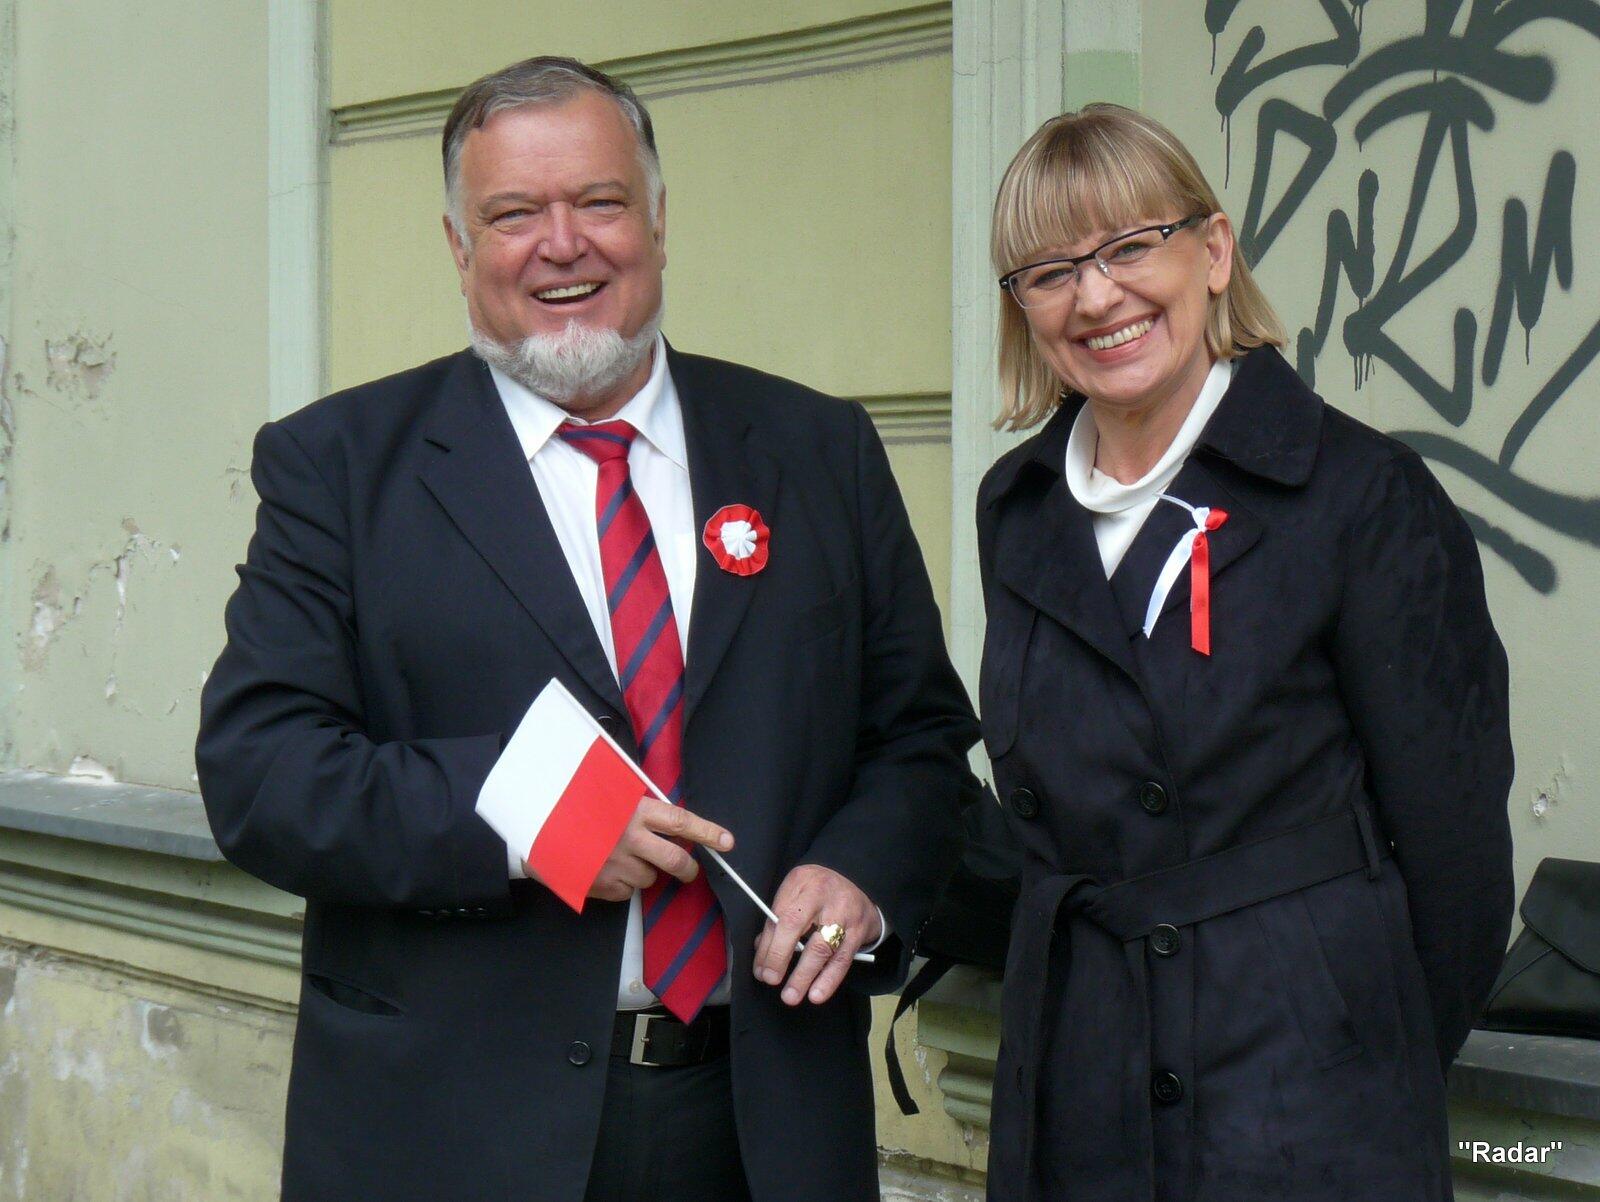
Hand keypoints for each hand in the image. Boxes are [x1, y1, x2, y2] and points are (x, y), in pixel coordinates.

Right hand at [568, 797, 732, 902]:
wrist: (535, 827)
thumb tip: (674, 824)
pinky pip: (628, 892)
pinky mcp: (602, 886)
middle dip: (688, 869)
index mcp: (634, 810)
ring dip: (644, 871)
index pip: (681, 821)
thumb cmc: (578, 806)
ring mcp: (615, 865)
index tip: (728, 842)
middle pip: (676, 861)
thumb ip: (642, 808)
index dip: (708, 832)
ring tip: (619, 856)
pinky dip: (623, 884)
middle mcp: (629, 839)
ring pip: (650, 878)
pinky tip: (604, 868)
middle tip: (688, 870)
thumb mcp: (610, 795)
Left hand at [752, 864, 880, 1005]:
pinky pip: (842, 959)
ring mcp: (843, 912)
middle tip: (770, 980)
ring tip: (791, 996)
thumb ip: (779, 917)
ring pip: (820, 947)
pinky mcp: (858, 931)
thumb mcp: (797, 892)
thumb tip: (761, 950)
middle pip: (795, 926)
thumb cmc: (819, 893)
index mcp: (801, 880)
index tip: (760, 970)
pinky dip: (829, 979)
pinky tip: (817, 994)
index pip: (778, 915)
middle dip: (778, 957)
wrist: (859, 886)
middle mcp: (821, 893)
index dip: (766, 946)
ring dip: (803, 975)